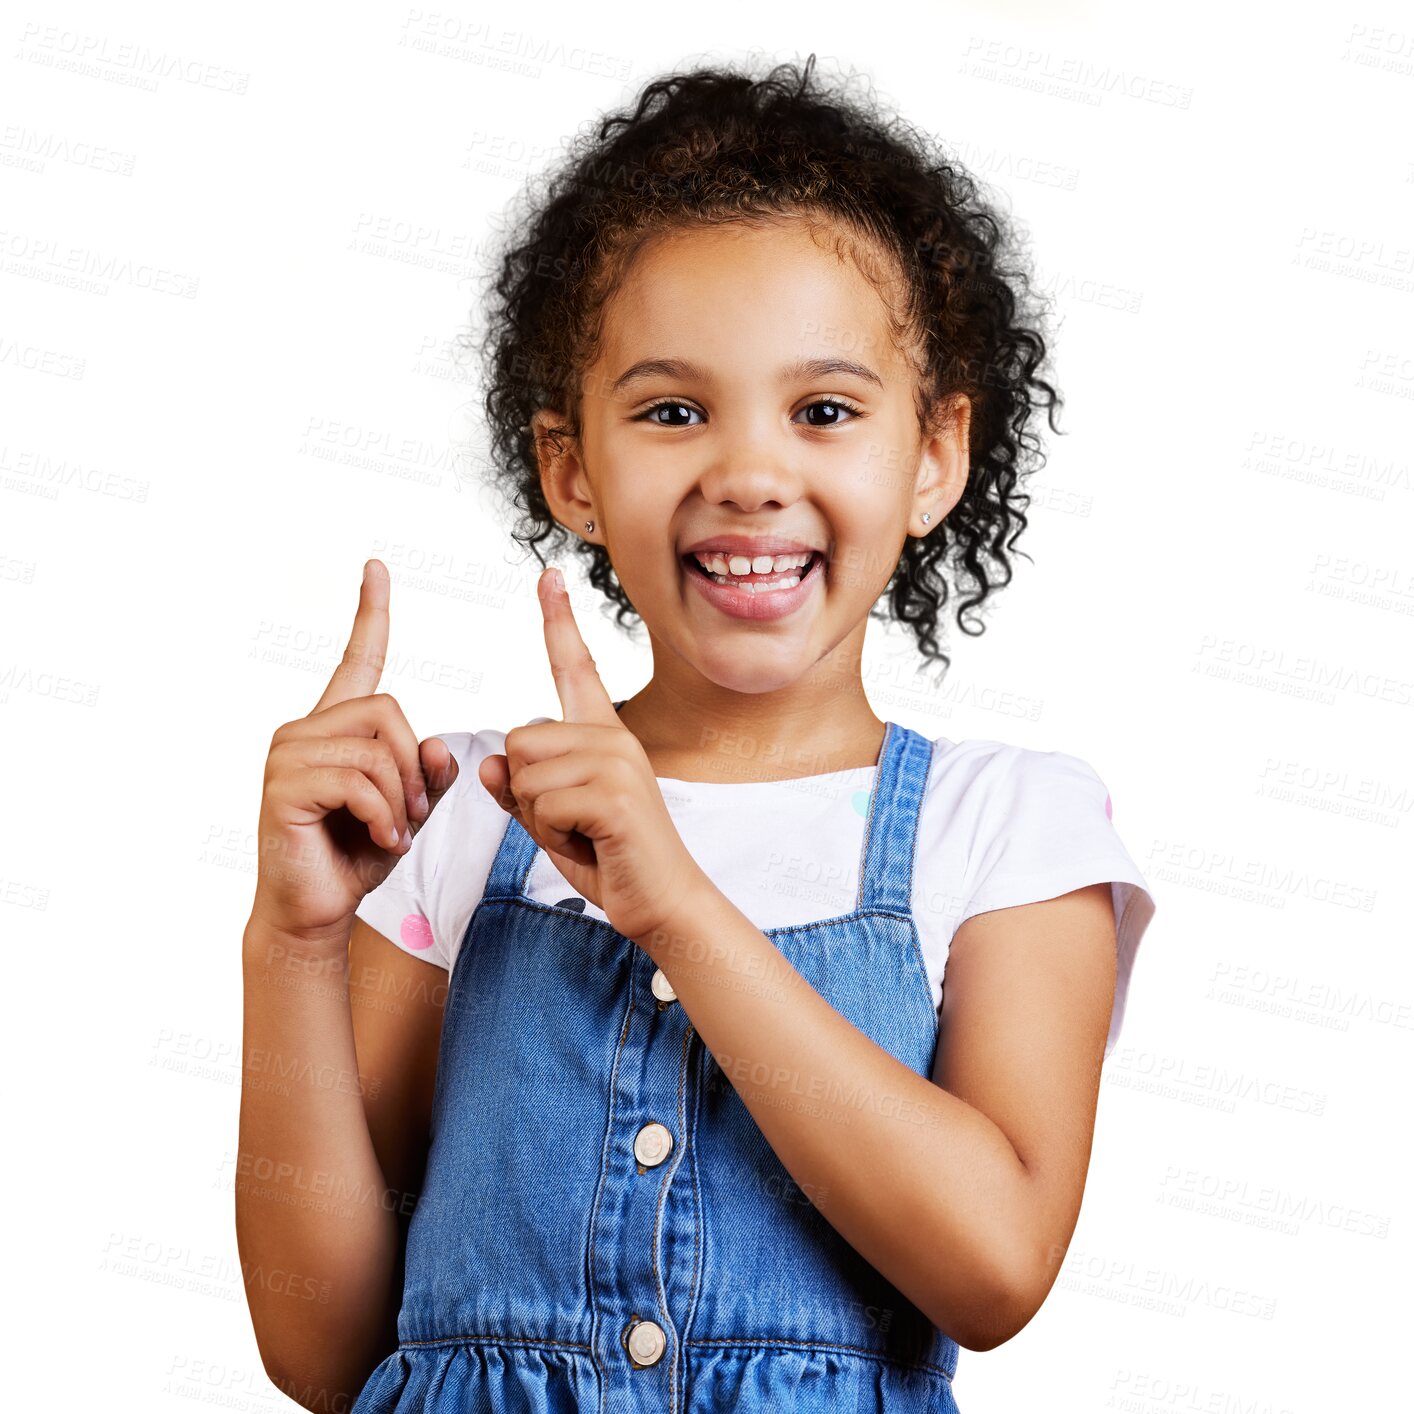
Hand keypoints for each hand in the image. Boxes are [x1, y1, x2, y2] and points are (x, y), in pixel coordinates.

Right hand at [249, 559, 459, 955]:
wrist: (315, 912)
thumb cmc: (358, 857)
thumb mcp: (411, 809)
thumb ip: (430, 773)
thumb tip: (440, 743)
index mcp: (337, 726)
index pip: (359, 660)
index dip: (371, 614)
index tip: (377, 568)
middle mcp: (306, 729)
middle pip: (390, 711)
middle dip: (414, 767)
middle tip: (408, 814)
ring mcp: (288, 754)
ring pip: (378, 749)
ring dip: (401, 799)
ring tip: (392, 831)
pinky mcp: (284, 786)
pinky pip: (360, 782)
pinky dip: (385, 817)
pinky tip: (381, 840)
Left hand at [478, 566, 708, 943]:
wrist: (663, 903)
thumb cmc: (611, 860)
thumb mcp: (554, 822)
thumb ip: (522, 791)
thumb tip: (491, 766)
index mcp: (603, 734)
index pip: (575, 667)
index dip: (559, 621)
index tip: (548, 575)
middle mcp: (614, 737)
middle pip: (520, 739)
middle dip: (528, 793)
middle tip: (574, 823)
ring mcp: (618, 762)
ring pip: (526, 773)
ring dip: (540, 818)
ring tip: (584, 834)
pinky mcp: (615, 794)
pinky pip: (543, 803)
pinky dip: (554, 835)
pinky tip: (592, 845)